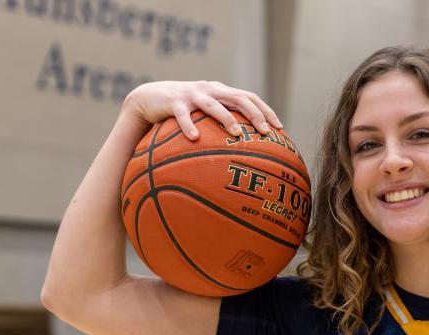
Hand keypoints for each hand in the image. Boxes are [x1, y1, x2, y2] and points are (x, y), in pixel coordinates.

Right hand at [122, 80, 281, 139]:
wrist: (149, 98)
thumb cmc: (183, 112)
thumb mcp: (205, 114)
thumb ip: (223, 123)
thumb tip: (246, 150)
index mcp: (221, 92)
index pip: (249, 97)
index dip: (265, 110)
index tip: (279, 128)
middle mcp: (210, 90)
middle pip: (237, 97)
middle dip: (254, 114)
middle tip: (264, 131)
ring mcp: (191, 94)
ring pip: (213, 104)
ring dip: (226, 118)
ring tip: (236, 133)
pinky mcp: (173, 101)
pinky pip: (182, 115)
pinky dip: (188, 125)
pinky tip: (194, 138)